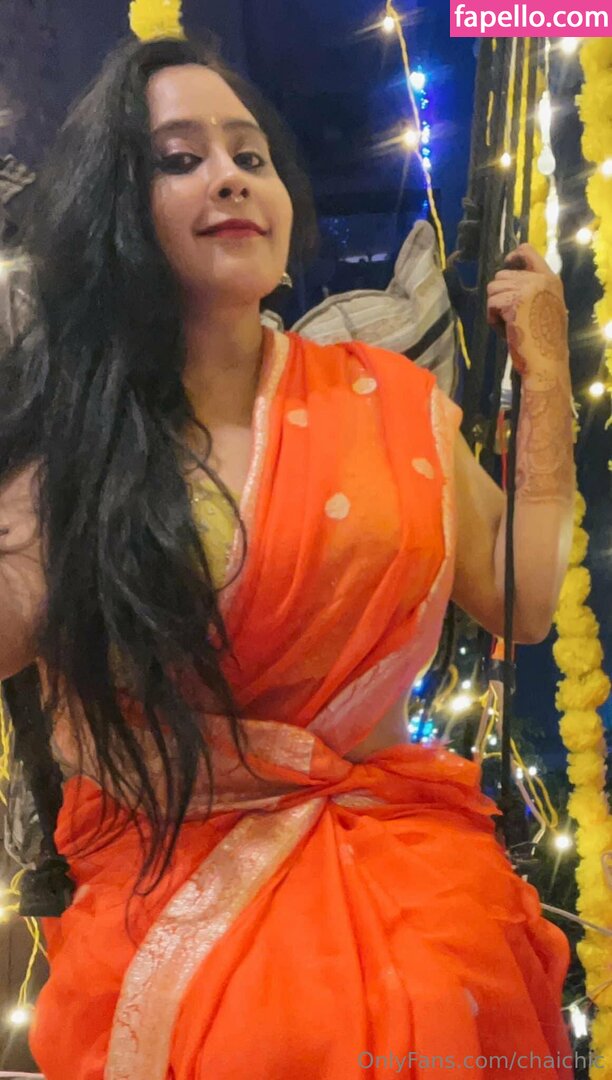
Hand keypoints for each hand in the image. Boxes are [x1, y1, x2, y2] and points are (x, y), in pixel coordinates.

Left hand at [486, 243, 569, 379]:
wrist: (546, 361)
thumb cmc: (543, 341)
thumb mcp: (545, 306)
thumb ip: (532, 289)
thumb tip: (503, 277)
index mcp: (550, 279)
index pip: (528, 251)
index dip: (513, 256)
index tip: (507, 264)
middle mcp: (540, 280)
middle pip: (501, 275)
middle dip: (500, 295)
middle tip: (510, 318)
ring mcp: (528, 289)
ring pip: (493, 288)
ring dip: (495, 308)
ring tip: (509, 325)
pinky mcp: (514, 302)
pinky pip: (490, 304)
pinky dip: (493, 320)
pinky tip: (506, 331)